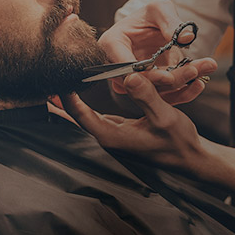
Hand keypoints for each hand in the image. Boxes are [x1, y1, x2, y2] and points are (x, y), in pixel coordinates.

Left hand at [62, 73, 206, 172]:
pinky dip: (84, 107)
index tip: (57, 79)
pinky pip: (97, 118)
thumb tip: (129, 76)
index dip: (66, 98)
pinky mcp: (122, 132)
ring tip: (54, 87)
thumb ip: (146, 96)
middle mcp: (110, 138)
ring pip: (85, 118)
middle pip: (77, 118)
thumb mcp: (164, 115)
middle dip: (60, 101)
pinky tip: (78, 97)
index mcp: (113, 136)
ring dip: (70, 104)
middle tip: (43, 84)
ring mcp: (115, 136)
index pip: (81, 116)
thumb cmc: (178, 141)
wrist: (191, 158)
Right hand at [98, 0, 216, 103]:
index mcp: (112, 44)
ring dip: (183, 84)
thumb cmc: (151, 16)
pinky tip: (201, 82)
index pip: (125, 66)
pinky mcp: (149, 90)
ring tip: (204, 68)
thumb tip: (186, 37)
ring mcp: (133, 82)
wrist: (154, 29)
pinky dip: (184, 92)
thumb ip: (170, 21)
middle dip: (172, 79)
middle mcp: (118, 68)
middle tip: (194, 70)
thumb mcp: (160, 9)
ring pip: (157, 92)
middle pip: (143, 83)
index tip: (168, 77)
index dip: (146, 74)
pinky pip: (165, 97)